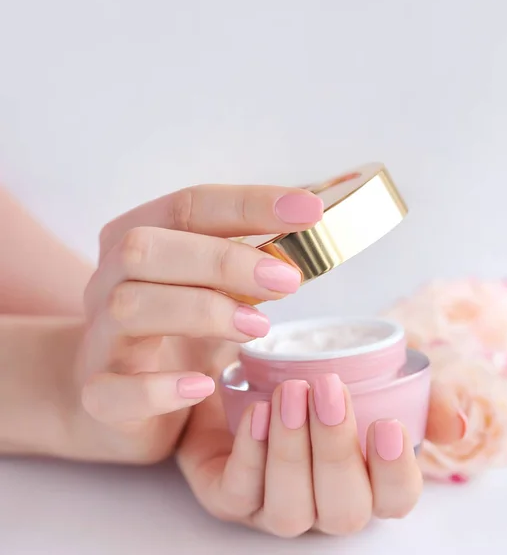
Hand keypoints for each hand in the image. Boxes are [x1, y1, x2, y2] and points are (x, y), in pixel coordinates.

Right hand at [70, 184, 323, 462]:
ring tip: (260, 327)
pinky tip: (203, 386)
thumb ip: (250, 267)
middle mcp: (110, 281)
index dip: (248, 203)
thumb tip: (314, 243)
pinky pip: (110, 391)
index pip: (189, 206)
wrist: (119, 397)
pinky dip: (158, 388)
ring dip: (203, 311)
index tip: (309, 210)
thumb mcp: (216, 290)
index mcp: (142, 242)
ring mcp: (98, 338)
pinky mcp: (98, 394)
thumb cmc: (179, 331)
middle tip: (287, 280)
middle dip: (221, 258)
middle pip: (146, 247)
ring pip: (131, 306)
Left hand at [177, 371, 465, 536]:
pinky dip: (250, 454)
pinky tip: (256, 412)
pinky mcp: (230, 496)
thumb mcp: (378, 375)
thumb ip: (423, 397)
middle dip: (337, 451)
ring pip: (290, 510)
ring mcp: (275, 504)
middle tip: (329, 391)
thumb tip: (455, 424)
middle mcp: (324, 502)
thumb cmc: (321, 379)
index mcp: (366, 479)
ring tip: (290, 393)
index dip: (396, 474)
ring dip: (293, 451)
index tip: (388, 427)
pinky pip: (238, 494)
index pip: (395, 500)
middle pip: (343, 510)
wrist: (253, 371)